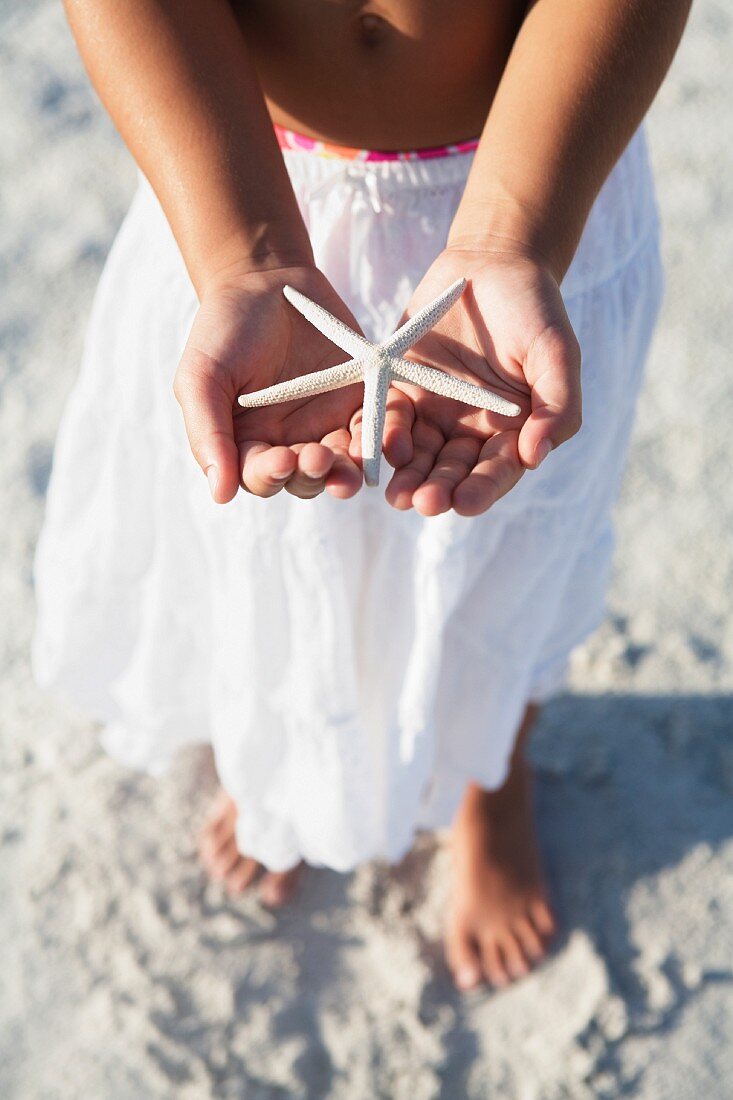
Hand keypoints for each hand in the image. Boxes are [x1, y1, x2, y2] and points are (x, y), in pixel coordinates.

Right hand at [173, 264, 365, 502]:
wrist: (265, 281)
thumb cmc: (224, 330)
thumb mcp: (201, 376)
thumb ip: (208, 433)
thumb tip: (220, 495)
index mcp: (248, 444)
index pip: (260, 477)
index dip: (270, 476)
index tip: (279, 460)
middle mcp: (289, 443)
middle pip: (306, 480)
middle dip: (313, 475)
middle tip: (318, 459)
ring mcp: (327, 425)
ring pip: (343, 464)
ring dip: (348, 472)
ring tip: (350, 469)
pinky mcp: (360, 401)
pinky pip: (376, 429)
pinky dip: (382, 439)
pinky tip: (385, 441)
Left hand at [383, 247, 581, 515]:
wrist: (492, 264)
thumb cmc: (535, 311)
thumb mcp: (557, 354)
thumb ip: (556, 405)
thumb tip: (535, 457)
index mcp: (513, 431)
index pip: (497, 471)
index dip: (482, 489)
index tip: (465, 503)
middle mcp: (471, 432)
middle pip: (453, 472)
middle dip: (439, 490)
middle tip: (424, 503)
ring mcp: (435, 413)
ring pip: (419, 456)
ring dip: (408, 477)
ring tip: (397, 496)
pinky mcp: (403, 390)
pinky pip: (391, 419)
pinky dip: (385, 435)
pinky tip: (381, 449)